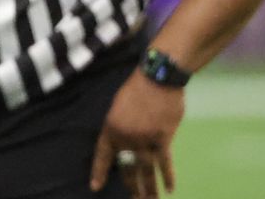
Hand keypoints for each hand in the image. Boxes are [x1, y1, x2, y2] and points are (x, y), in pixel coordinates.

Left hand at [90, 72, 184, 196]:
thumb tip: (125, 145)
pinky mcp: (163, 138)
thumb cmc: (137, 88)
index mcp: (110, 128)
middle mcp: (126, 137)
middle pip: (127, 167)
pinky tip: (169, 189)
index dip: (99, 172)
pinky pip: (165, 162)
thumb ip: (120, 127)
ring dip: (148, 189)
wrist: (157, 77)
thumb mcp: (118, 106)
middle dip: (131, 186)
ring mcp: (145, 139)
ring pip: (146, 170)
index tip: (95, 187)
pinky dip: (168, 177)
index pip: (102, 156)